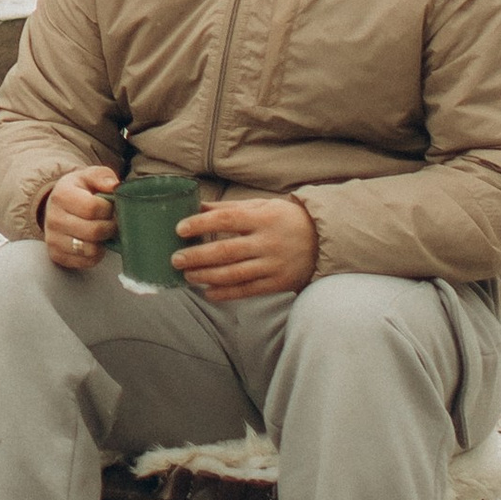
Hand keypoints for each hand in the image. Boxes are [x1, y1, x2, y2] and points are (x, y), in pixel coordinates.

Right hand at [41, 164, 122, 270]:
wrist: (58, 208)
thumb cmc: (79, 191)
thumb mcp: (89, 177)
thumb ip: (103, 176)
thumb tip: (114, 186)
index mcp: (61, 195)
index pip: (92, 208)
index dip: (109, 209)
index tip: (111, 207)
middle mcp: (53, 218)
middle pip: (93, 231)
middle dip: (110, 227)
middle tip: (113, 222)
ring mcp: (53, 239)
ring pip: (90, 249)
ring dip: (103, 242)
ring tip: (103, 231)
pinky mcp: (57, 255)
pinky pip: (86, 262)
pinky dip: (96, 254)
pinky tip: (95, 242)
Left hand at [177, 194, 318, 301]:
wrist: (324, 241)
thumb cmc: (286, 219)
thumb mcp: (262, 206)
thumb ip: (231, 208)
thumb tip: (198, 207)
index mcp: (262, 218)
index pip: (226, 220)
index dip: (201, 224)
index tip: (179, 229)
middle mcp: (267, 242)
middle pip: (226, 251)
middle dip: (197, 256)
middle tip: (175, 259)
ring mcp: (273, 264)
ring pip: (234, 274)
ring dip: (206, 276)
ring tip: (187, 276)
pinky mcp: (278, 283)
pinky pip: (247, 291)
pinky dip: (226, 293)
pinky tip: (208, 291)